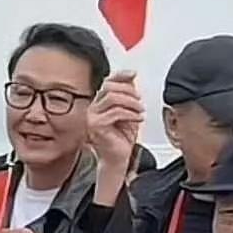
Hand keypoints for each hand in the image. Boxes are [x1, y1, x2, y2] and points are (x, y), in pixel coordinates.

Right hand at [88, 72, 144, 204]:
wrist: (118, 158)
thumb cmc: (121, 138)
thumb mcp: (129, 111)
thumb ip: (128, 94)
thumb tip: (131, 77)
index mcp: (99, 103)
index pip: (107, 82)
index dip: (121, 75)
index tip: (133, 74)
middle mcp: (93, 108)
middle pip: (109, 87)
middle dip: (129, 91)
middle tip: (140, 100)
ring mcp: (92, 117)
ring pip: (112, 98)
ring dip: (131, 102)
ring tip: (140, 110)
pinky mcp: (96, 126)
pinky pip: (116, 112)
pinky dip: (130, 114)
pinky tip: (138, 119)